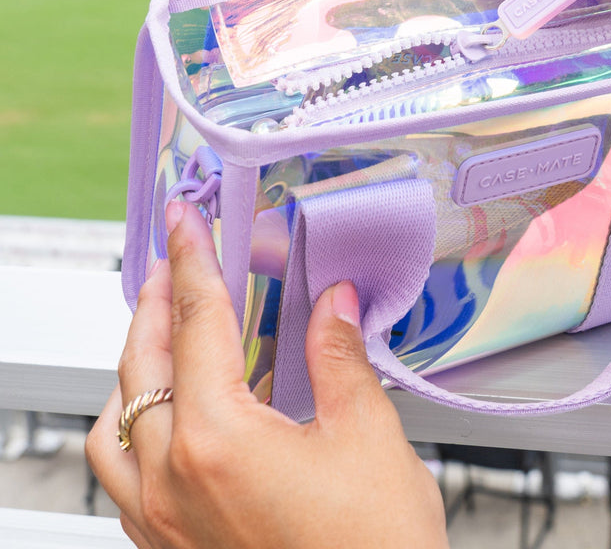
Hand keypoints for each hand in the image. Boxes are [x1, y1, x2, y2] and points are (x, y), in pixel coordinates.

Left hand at [86, 200, 447, 548]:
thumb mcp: (368, 436)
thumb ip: (339, 357)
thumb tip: (332, 304)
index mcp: (218, 440)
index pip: (197, 319)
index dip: (193, 257)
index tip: (185, 220)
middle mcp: (172, 481)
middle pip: (140, 363)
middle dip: (154, 300)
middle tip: (172, 260)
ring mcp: (162, 522)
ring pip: (115, 421)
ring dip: (135, 363)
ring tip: (164, 330)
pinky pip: (125, 471)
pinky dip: (137, 422)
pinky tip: (173, 415)